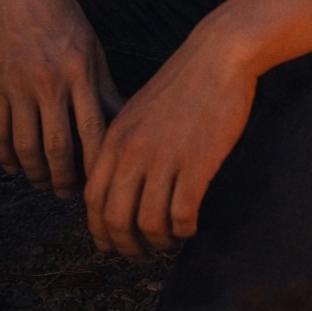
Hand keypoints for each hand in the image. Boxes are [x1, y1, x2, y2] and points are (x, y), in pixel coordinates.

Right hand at [0, 0, 122, 197]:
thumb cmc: (66, 20)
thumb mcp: (93, 49)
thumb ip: (104, 89)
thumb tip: (125, 123)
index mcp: (80, 72)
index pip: (92, 130)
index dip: (96, 163)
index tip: (101, 183)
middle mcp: (49, 81)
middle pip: (56, 146)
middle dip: (64, 178)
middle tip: (69, 193)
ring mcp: (18, 84)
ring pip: (24, 145)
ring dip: (34, 173)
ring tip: (44, 183)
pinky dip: (5, 156)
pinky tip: (14, 167)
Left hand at [84, 19, 256, 258]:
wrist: (219, 56)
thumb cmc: (184, 82)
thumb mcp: (139, 110)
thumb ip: (124, 146)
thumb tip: (119, 185)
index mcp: (116, 139)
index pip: (93, 200)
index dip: (100, 231)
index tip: (111, 244)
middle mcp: (134, 153)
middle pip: (116, 220)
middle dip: (126, 246)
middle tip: (141, 254)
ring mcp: (164, 159)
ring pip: (149, 224)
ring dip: (159, 242)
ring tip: (170, 240)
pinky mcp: (196, 164)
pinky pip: (182, 215)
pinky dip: (185, 229)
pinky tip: (192, 225)